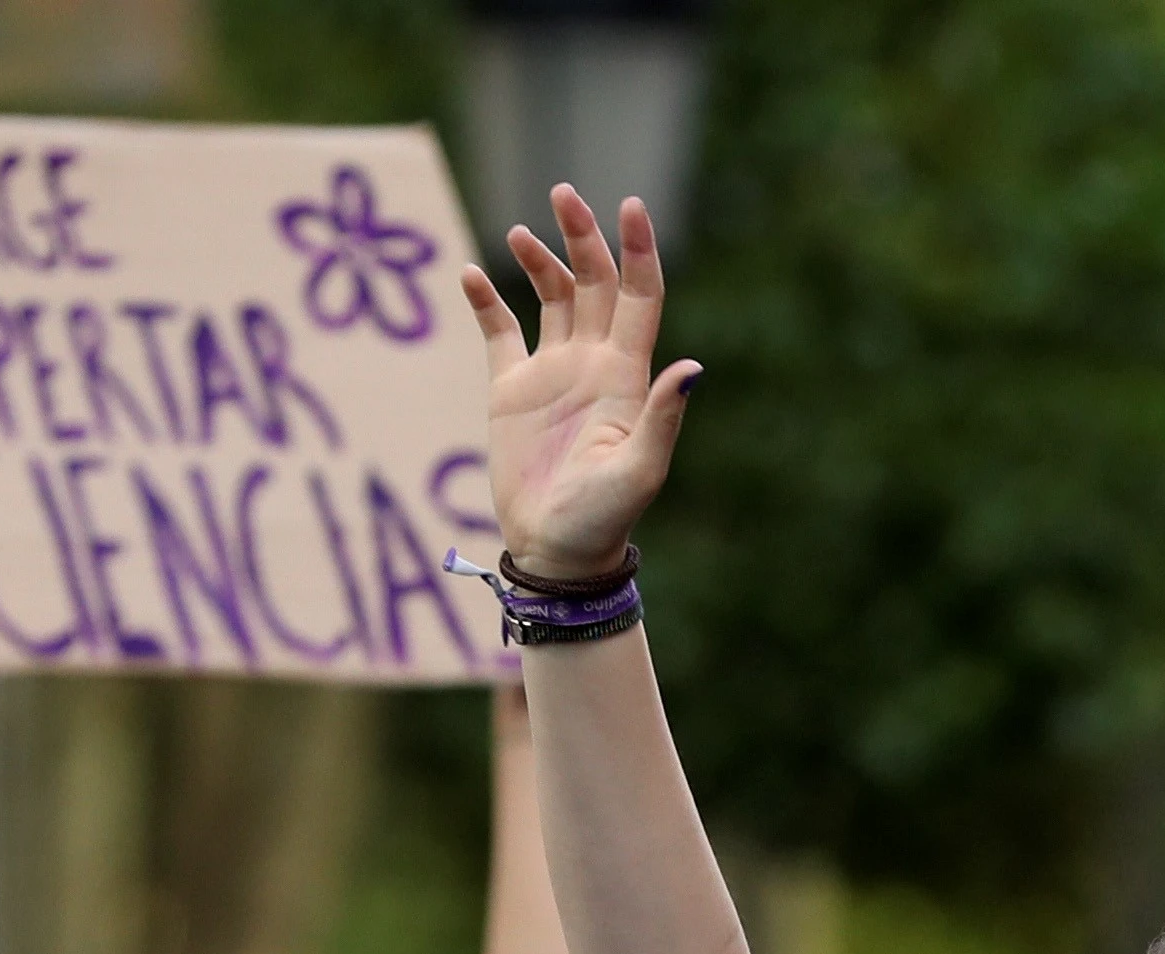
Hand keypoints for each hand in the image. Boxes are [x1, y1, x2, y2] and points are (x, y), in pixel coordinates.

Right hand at [462, 185, 699, 582]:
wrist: (555, 550)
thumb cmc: (603, 517)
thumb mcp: (639, 470)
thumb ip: (662, 417)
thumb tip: (693, 368)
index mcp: (627, 375)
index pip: (639, 296)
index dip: (638, 250)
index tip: (630, 204)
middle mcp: (592, 363)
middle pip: (595, 282)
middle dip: (582, 237)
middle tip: (563, 194)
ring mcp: (552, 373)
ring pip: (552, 298)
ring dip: (540, 260)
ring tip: (521, 232)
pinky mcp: (511, 389)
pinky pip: (499, 332)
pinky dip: (486, 300)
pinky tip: (471, 273)